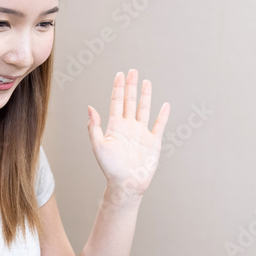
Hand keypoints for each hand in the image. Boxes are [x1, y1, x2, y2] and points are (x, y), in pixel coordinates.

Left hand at [87, 69, 169, 201]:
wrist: (127, 183)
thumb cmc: (110, 168)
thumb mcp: (98, 146)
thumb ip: (94, 127)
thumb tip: (90, 107)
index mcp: (115, 127)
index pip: (116, 102)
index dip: (118, 88)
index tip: (119, 74)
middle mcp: (128, 127)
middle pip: (130, 102)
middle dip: (131, 86)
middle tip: (132, 71)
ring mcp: (141, 133)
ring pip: (144, 109)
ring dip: (145, 96)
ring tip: (147, 82)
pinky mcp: (153, 142)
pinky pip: (159, 125)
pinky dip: (162, 115)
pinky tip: (165, 105)